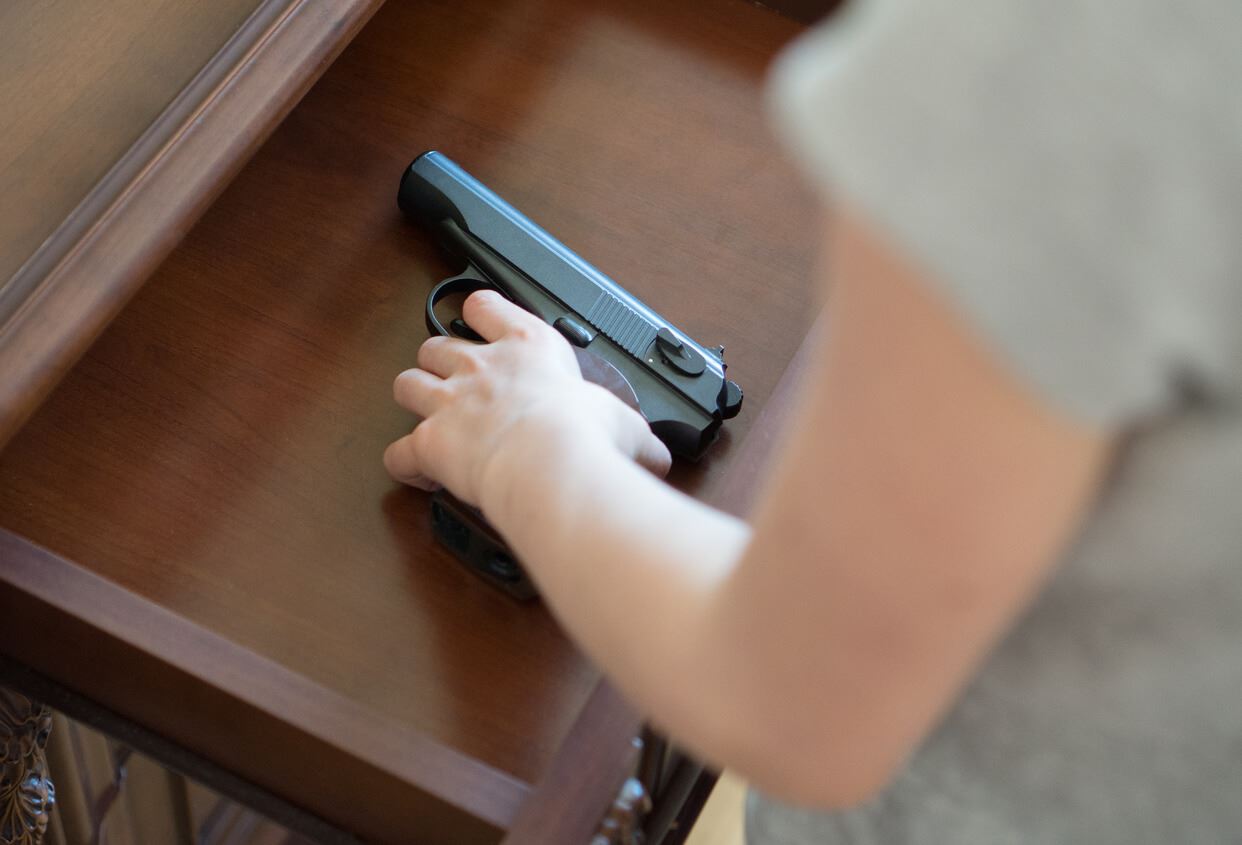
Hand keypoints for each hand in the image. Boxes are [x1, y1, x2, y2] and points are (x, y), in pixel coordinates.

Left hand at [384, 290, 670, 506]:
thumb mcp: (625, 424)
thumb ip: (636, 434)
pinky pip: (399, 451)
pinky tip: (419, 474)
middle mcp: (482, 366)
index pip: (487, 306)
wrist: (550, 463)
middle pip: (435, 346)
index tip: (482, 320)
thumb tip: (660, 458)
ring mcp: (449, 402)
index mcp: (529, 346)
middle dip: (439, 363)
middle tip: (455, 384)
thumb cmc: (586, 435)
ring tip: (429, 419)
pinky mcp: (429, 442)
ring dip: (414, 400)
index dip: (480, 313)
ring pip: (406, 385)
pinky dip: (405, 463)